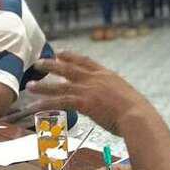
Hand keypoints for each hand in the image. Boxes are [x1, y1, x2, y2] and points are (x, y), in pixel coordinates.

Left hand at [28, 52, 153, 135]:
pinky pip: (60, 102)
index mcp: (108, 75)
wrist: (138, 116)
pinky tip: (35, 106)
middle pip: (69, 68)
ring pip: (60, 85)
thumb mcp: (128, 97)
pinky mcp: (84, 102)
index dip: (72, 56)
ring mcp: (89, 89)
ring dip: (44, 85)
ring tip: (31, 85)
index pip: (86, 62)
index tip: (61, 53)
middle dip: (52, 65)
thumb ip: (117, 96)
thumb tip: (115, 102)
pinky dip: (46, 104)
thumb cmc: (137, 112)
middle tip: (39, 62)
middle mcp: (96, 79)